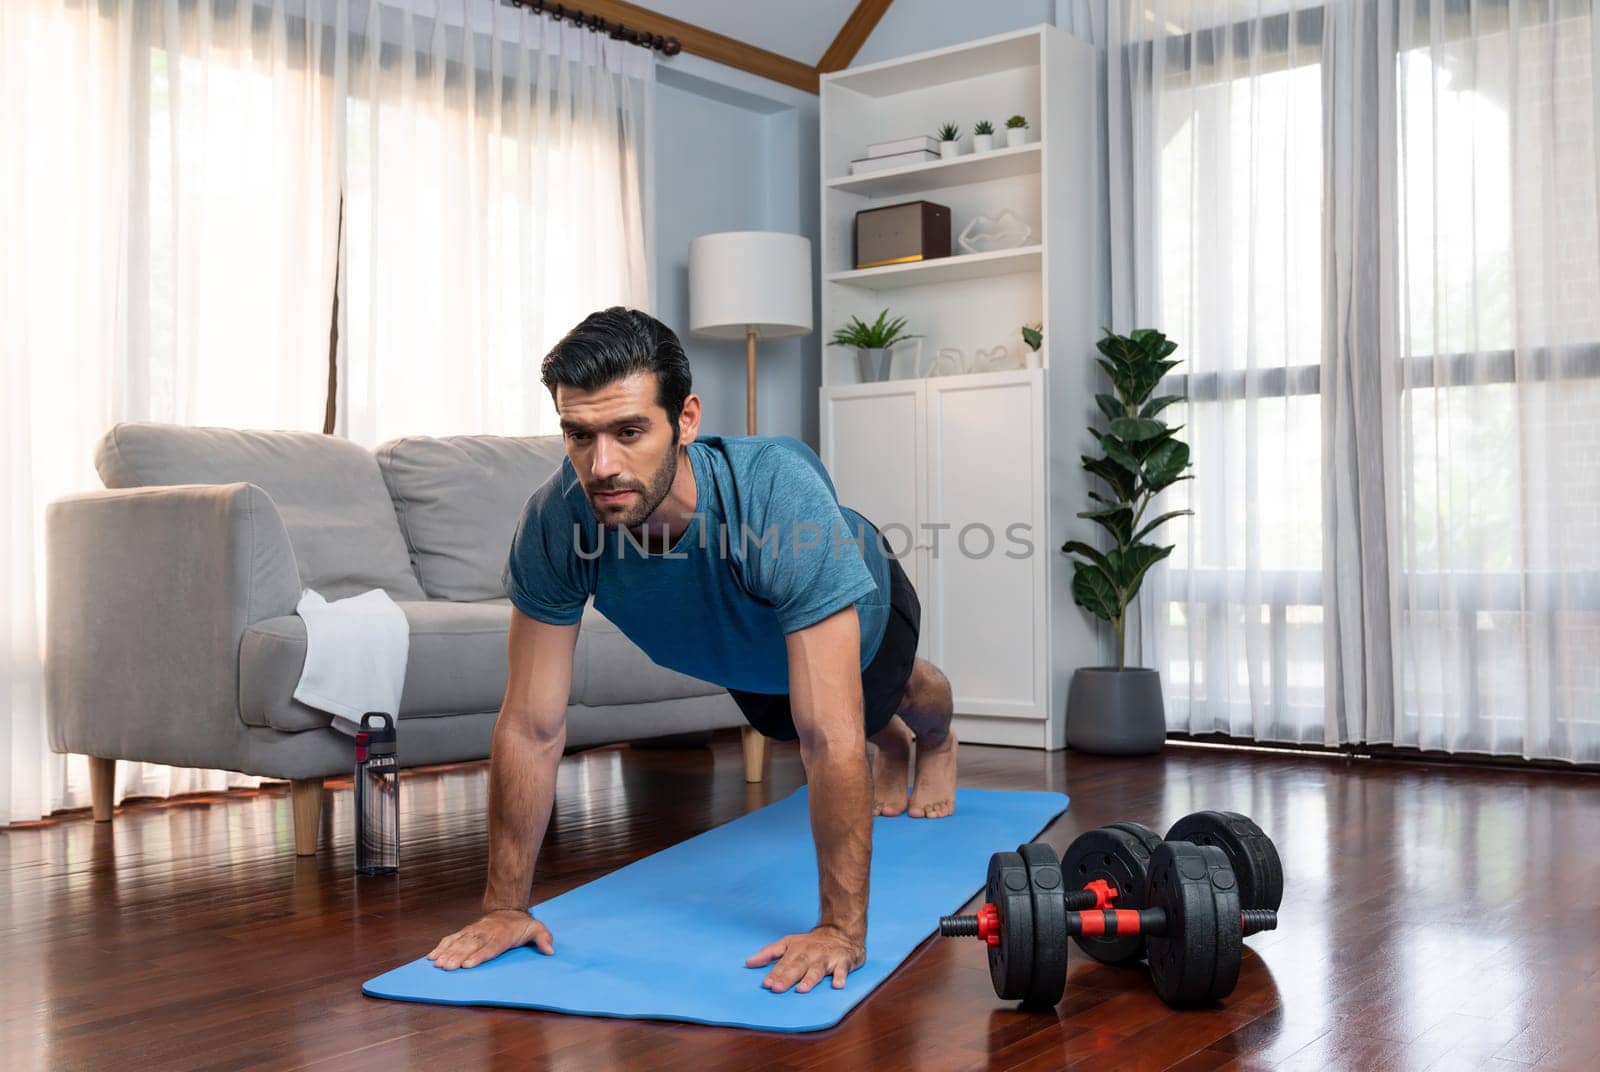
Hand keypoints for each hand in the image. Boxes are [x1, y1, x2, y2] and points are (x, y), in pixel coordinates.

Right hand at [426, 909, 553, 969]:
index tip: (467, 965)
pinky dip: (441, 946)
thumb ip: (543, 938)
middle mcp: (485, 934)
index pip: (489, 947)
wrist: (506, 909)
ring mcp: (473, 932)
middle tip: (447, 967)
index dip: (479, 955)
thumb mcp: (536, 928)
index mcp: (501, 936)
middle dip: (458, 956)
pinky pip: (452, 938)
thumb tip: (550, 950)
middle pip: (470, 946)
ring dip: (447, 953)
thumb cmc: (520, 925)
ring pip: (458, 942)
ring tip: (437, 964)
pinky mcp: (466, 932)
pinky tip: (432, 956)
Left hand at [745, 925, 865, 992]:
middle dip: (787, 977)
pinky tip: (837, 985)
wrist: (841, 933)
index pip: (783, 964)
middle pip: (798, 966)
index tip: (766, 984)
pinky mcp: (843, 962)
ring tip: (802, 989)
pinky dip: (840, 977)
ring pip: (817, 970)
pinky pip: (842, 970)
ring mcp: (826, 958)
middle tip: (777, 988)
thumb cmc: (810, 943)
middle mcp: (810, 954)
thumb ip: (769, 953)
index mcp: (796, 950)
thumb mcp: (788, 943)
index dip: (775, 974)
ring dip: (809, 979)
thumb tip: (748, 963)